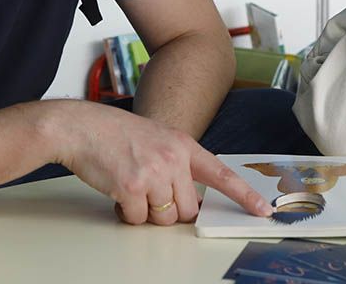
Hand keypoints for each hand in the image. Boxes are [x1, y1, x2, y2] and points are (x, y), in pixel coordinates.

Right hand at [54, 101, 270, 226]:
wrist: (80, 127)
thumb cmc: (114, 134)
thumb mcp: (157, 139)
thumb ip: (177, 164)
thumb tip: (189, 201)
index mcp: (183, 145)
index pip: (222, 175)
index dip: (244, 196)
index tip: (264, 210)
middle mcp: (173, 158)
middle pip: (186, 210)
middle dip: (168, 210)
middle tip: (149, 192)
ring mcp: (153, 173)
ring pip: (162, 218)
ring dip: (144, 211)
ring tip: (129, 185)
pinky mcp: (131, 187)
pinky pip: (136, 219)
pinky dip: (125, 213)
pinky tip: (116, 190)